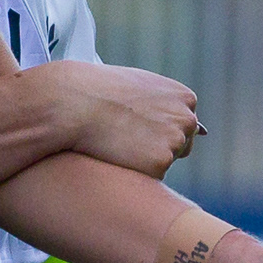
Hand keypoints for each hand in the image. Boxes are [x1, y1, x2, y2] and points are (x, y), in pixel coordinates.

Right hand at [52, 61, 201, 178]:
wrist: (76, 101)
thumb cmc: (100, 91)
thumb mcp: (139, 86)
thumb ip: (161, 102)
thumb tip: (179, 122)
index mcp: (185, 98)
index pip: (183, 124)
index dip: (157, 127)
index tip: (136, 125)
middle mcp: (187, 119)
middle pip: (182, 145)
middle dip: (158, 146)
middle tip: (127, 137)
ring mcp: (176, 142)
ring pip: (166, 161)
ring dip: (146, 158)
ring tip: (119, 142)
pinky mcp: (161, 163)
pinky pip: (152, 176)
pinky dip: (136, 170)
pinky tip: (117, 153)